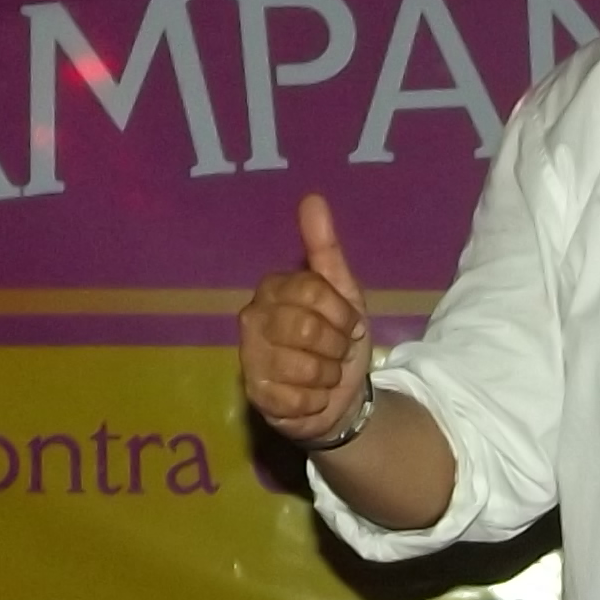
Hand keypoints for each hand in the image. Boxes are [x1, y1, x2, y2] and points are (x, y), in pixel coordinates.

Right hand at [238, 194, 375, 442]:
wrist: (338, 398)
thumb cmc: (336, 341)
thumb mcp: (342, 293)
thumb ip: (325, 248)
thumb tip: (312, 198)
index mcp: (272, 288)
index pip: (313, 290)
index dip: (342, 313)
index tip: (349, 325)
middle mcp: (252, 319)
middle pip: (306, 326)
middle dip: (336, 345)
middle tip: (337, 351)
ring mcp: (250, 359)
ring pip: (304, 365)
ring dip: (329, 374)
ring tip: (325, 374)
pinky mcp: (256, 396)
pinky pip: (298, 399)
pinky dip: (317, 400)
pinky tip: (312, 396)